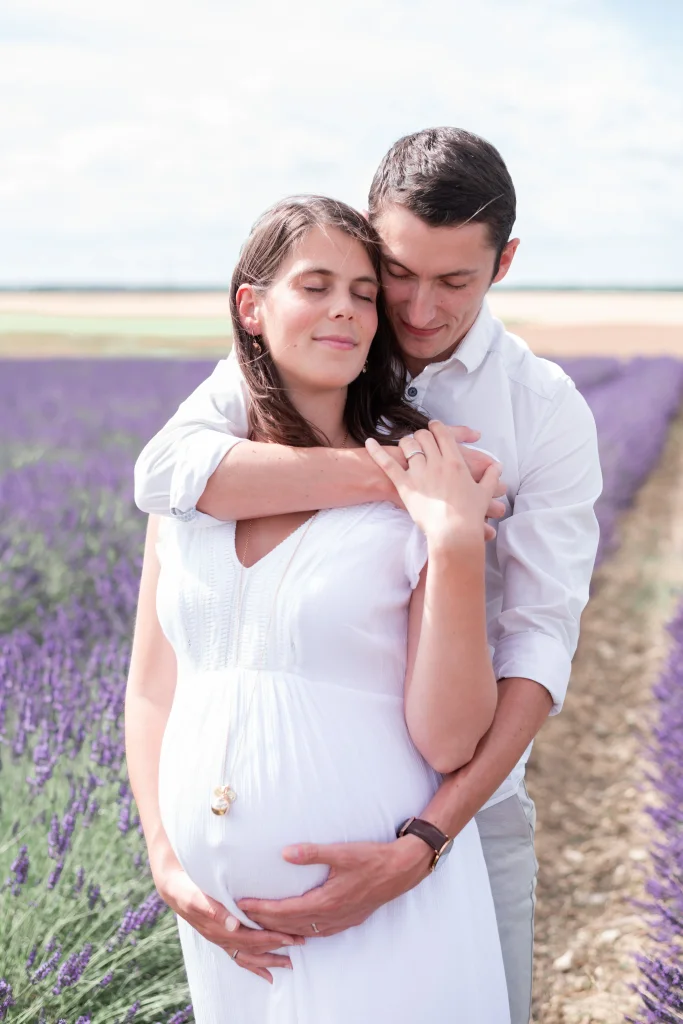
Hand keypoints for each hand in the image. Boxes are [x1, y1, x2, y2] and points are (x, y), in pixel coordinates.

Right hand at [153, 863, 303, 983]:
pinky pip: (240, 957)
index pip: (252, 937)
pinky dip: (255, 967)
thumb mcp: (198, 897)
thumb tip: (233, 925)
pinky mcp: (222, 938)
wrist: (175, 890)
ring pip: (250, 956)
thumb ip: (215, 910)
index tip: (291, 937)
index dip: (272, 938)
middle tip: (301, 943)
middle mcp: (223, 938)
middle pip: (255, 948)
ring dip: (270, 960)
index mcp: (221, 928)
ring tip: (290, 964)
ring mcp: (222, 940)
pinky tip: (267, 974)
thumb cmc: (188, 890)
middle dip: (278, 948)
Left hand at [236, 836, 431, 937]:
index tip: (242, 904)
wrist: (401, 870)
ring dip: (281, 928)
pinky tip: (296, 929)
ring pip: (303, 932)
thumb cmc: (371, 858)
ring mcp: (340, 921)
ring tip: (262, 922)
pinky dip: (301, 931)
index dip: (262, 909)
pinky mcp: (348, 920)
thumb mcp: (342, 852)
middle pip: (289, 925)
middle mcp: (331, 916)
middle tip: (242, 915)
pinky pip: (318, 932)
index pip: (285, 910)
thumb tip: (285, 853)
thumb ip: (312, 852)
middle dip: (264, 921)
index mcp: (326, 901)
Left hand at [366, 420, 501, 545]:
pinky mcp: (404, 485)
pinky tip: (368, 443)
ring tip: (405, 446)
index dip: (437, 427)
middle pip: (424, 437)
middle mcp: (436, 462)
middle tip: (421, 439)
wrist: (454, 533)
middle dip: (422, 435)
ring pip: (407, 446)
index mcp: (455, 461)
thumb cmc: (470, 515)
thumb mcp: (485, 493)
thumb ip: (491, 477)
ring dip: (406, 443)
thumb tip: (497, 467)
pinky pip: (387, 464)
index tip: (435, 426)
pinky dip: (376, 452)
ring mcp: (419, 472)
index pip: (443, 434)